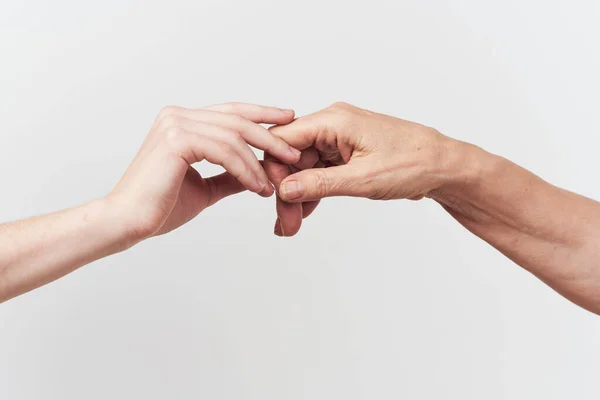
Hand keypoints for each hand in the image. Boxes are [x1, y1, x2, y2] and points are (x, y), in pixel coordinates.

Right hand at [109, 103, 300, 241]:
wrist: (127, 222)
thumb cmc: (159, 207)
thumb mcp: (206, 188)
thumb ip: (229, 176)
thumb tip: (258, 174)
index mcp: (181, 122)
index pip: (230, 112)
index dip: (262, 114)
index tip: (289, 118)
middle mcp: (177, 116)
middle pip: (237, 120)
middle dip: (270, 135)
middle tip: (294, 152)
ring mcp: (175, 124)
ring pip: (234, 136)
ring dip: (259, 162)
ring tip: (273, 183)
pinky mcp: (176, 140)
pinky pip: (225, 151)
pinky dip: (245, 170)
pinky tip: (256, 186)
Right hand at [264, 102, 462, 235]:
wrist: (444, 166)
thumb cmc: (414, 162)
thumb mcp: (363, 178)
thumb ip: (320, 184)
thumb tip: (285, 189)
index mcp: (334, 120)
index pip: (283, 139)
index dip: (272, 168)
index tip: (273, 197)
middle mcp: (333, 125)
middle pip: (291, 157)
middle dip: (286, 190)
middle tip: (286, 223)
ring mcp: (339, 139)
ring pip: (304, 167)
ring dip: (297, 195)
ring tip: (291, 225)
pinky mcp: (347, 153)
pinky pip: (319, 171)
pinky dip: (312, 191)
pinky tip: (304, 212)